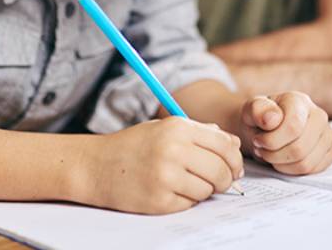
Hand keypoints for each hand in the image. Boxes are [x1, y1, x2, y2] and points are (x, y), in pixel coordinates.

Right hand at [84, 117, 242, 214]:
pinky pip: (190, 204)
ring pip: (207, 189)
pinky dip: (187, 200)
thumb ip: (201, 133)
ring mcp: (165, 177)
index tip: (235, 168)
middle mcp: (173, 150)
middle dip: (226, 179)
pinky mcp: (159, 200)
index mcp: (178, 128)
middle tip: (221, 182)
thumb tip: (234, 144)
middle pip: (221, 170)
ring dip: (204, 190)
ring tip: (186, 182)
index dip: (235, 160)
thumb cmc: (134, 146)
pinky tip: (170, 190)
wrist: (96, 166)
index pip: (225, 146)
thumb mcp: (166, 128)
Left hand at [240, 92, 331, 175]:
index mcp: (299, 101)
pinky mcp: (331, 150)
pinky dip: (294, 171)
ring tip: (271, 155)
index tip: (257, 140)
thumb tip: (272, 119)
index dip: (271, 141)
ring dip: (282, 165)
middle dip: (274, 155)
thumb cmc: (259, 118)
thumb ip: (258, 110)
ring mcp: (328, 134)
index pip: (293, 127)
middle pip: (300, 148)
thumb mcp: (250, 110)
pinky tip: (283, 161)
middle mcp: (319, 115)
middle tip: (262, 151)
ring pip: (307, 163)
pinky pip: (314, 169)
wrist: (266, 128)